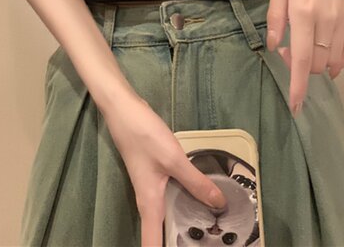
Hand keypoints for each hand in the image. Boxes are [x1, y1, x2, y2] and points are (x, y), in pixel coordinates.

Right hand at [101, 91, 226, 246]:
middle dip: (181, 240)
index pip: (151, 245)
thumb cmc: (144, 136)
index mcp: (150, 205)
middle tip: (209, 240)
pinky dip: (184, 203)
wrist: (124, 110)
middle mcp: (148, 202)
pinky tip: (200, 197)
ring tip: (211, 225)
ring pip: (167, 216)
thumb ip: (196, 182)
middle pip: (160, 234)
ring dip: (184, 222)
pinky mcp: (155, 176)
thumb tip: (220, 205)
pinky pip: (170, 198)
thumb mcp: (174, 159)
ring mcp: (151, 188)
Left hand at [266, 0, 343, 115]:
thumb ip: (275, 17)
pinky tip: (324, 59)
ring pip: (333, 60)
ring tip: (301, 50)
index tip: (294, 106)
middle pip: (317, 64)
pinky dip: (337, 61)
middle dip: (300, 70)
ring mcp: (342, 19)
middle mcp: (326, 19)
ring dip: (317, 66)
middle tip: (284, 51)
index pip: (301, 59)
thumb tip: (273, 46)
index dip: (297, 86)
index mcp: (303, 11)